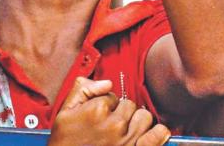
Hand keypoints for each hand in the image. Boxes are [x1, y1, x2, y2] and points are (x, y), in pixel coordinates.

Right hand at [49, 78, 169, 145]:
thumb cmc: (65, 143)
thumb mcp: (64, 113)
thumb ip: (83, 90)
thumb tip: (107, 83)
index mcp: (97, 110)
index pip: (113, 97)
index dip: (106, 106)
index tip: (98, 118)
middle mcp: (115, 125)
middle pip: (130, 105)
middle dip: (122, 113)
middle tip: (110, 127)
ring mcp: (127, 140)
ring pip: (145, 117)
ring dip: (137, 123)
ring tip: (124, 132)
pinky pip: (159, 134)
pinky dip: (158, 133)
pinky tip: (148, 135)